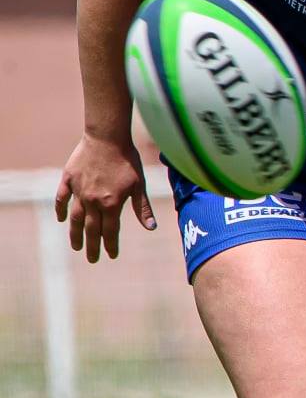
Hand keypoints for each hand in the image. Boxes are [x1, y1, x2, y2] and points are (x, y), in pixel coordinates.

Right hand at [54, 133, 155, 262]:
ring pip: (74, 218)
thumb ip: (142, 208)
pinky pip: (62, 198)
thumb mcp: (139, 185)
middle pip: (91, 229)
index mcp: (111, 204)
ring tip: (75, 246)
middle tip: (92, 259)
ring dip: (74, 234)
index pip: (110, 231)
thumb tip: (151, 228)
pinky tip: (62, 219)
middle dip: (92, 246)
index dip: (110, 245)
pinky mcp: (68, 179)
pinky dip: (61, 210)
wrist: (107, 138)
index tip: (111, 256)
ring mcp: (79, 191)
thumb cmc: (128, 160)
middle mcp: (93, 201)